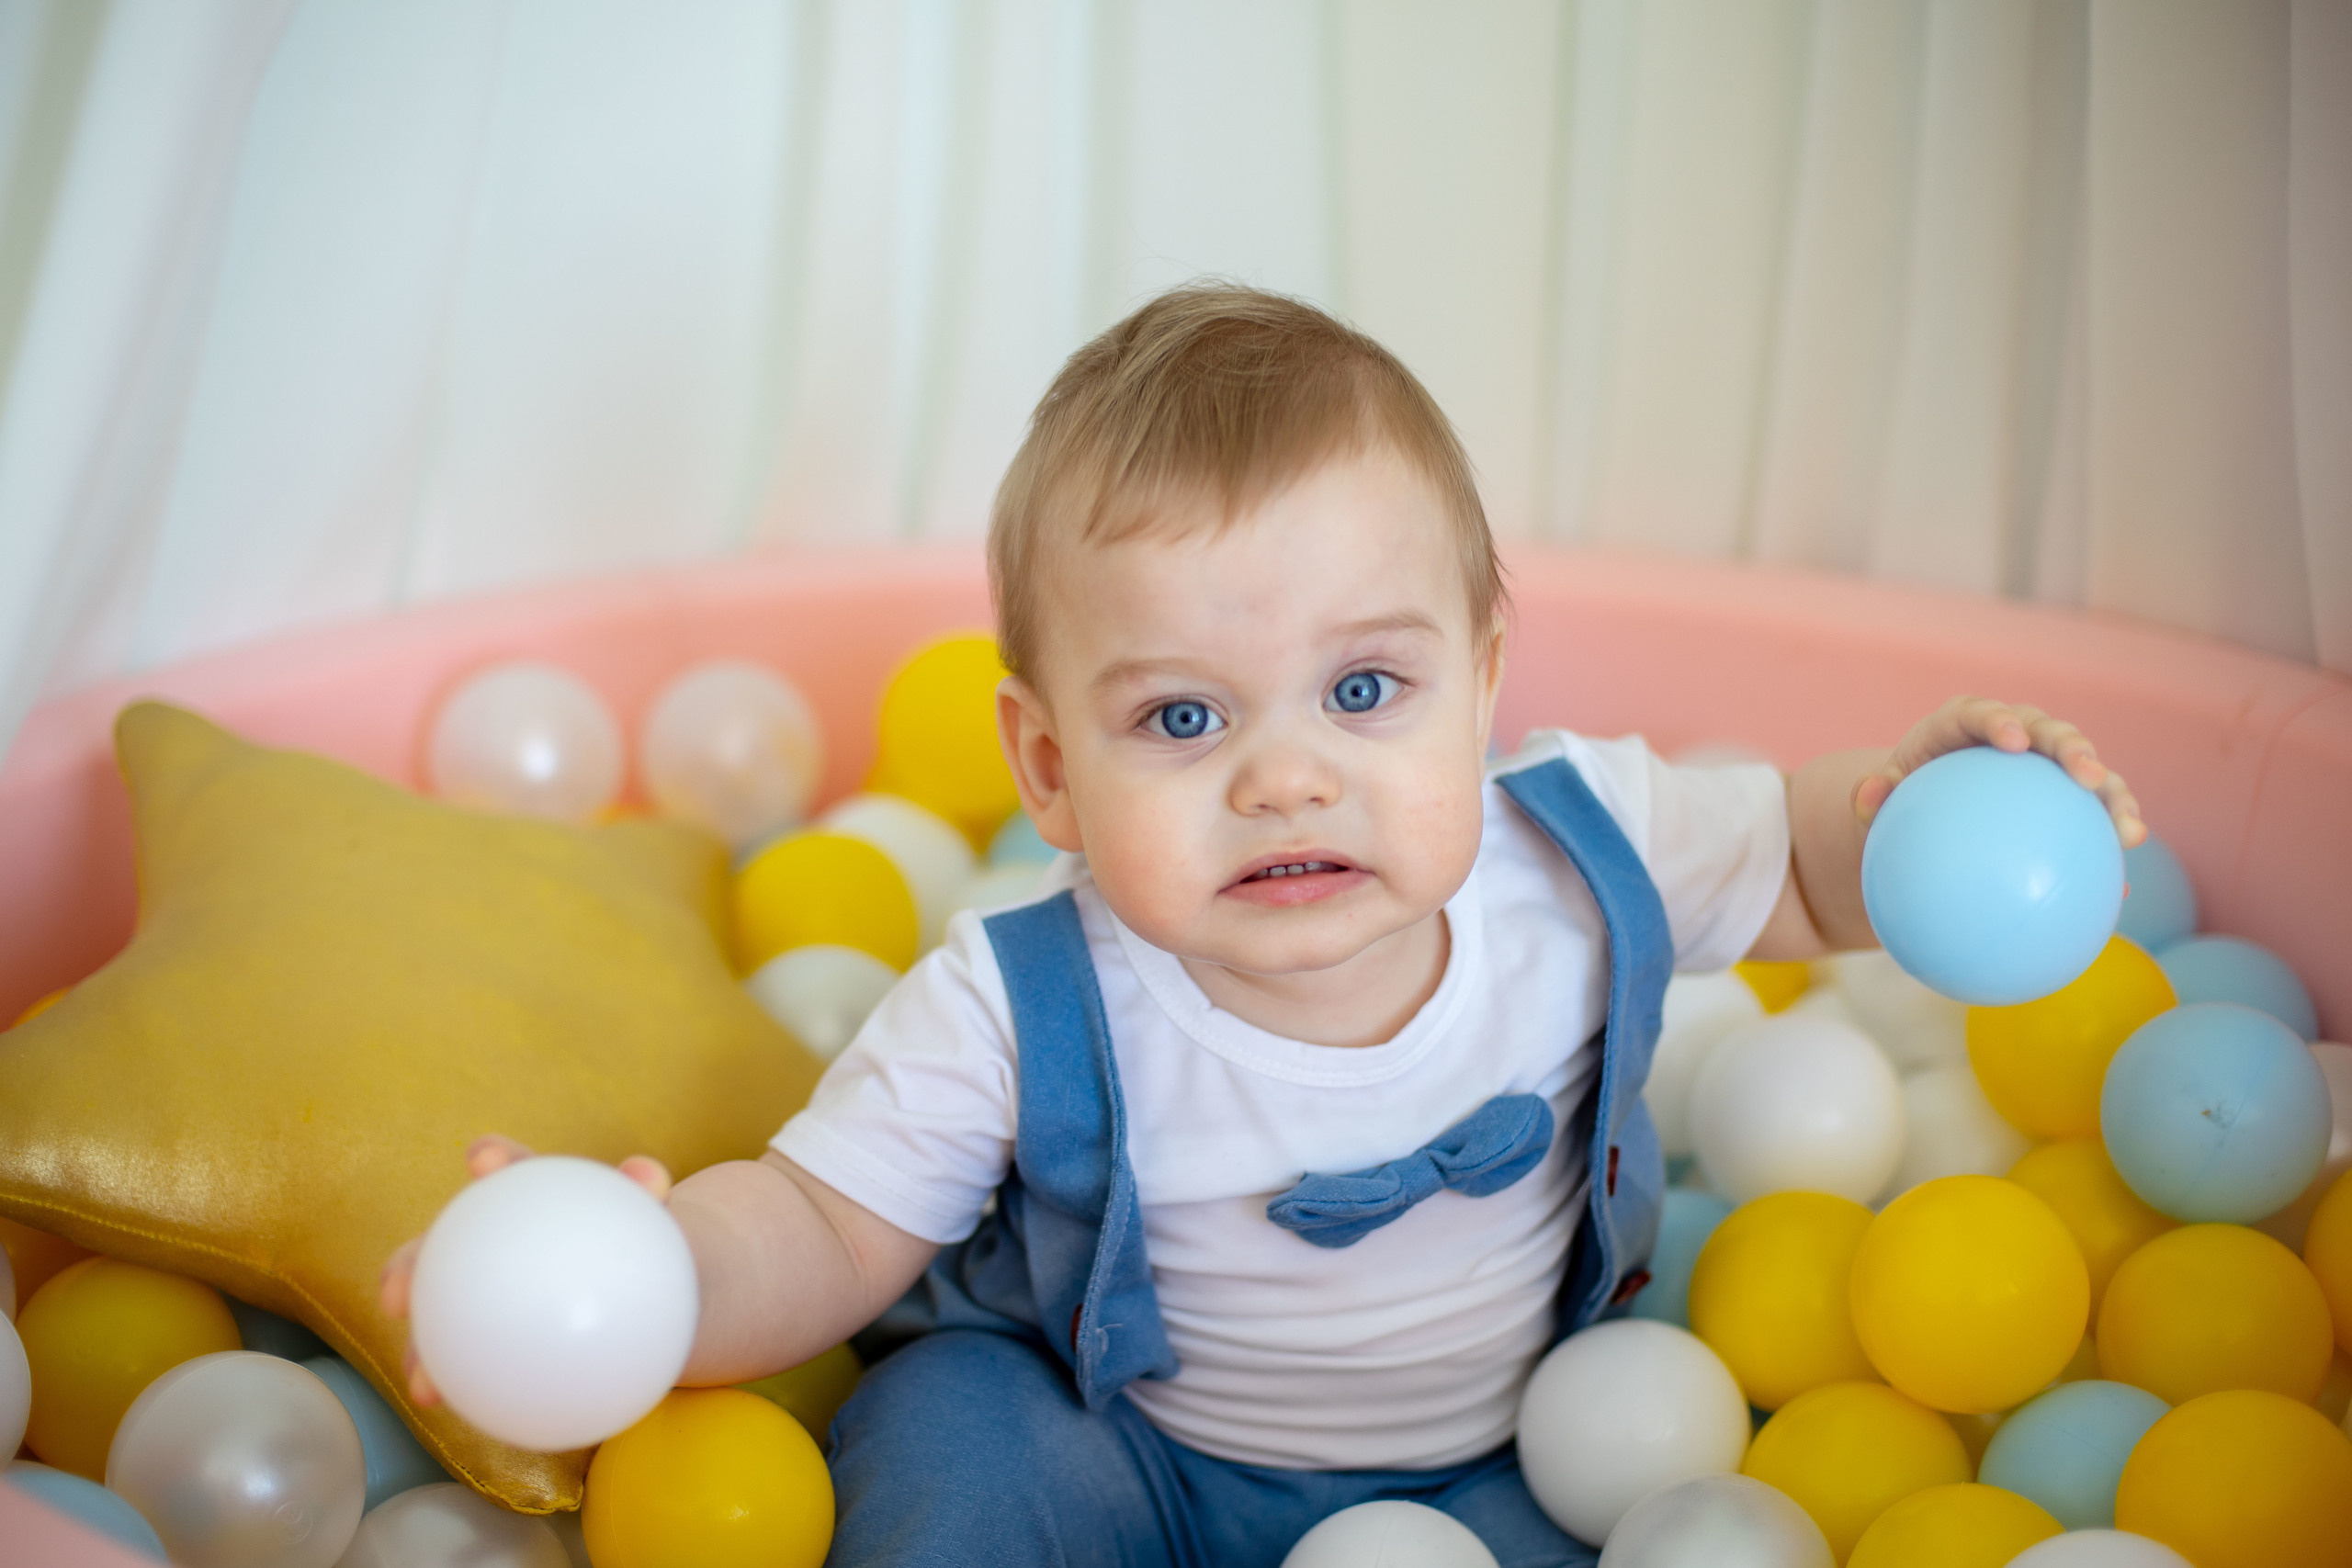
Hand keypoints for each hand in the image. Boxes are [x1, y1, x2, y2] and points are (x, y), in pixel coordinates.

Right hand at [377, 1135, 672, 1406]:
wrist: (655, 1306)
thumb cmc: (646, 1252)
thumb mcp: (653, 1228)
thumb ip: (646, 1199)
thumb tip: (648, 1175)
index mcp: (533, 1202)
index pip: (513, 1170)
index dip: (496, 1159)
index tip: (484, 1160)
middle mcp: (491, 1243)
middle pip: (443, 1246)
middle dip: (410, 1263)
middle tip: (399, 1290)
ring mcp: (484, 1294)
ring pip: (439, 1313)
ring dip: (420, 1346)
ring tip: (420, 1381)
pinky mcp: (489, 1342)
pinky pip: (466, 1362)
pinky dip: (448, 1379)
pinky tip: (442, 1403)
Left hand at [1855, 696, 2145, 848]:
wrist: (1923, 816)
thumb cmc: (1898, 803)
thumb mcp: (1878, 801)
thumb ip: (1873, 795)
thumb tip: (1867, 797)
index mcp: (1961, 726)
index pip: (1981, 715)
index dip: (2002, 720)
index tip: (2015, 741)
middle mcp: (2013, 736)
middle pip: (2051, 735)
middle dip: (2075, 750)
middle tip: (2089, 777)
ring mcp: (2042, 769)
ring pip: (2088, 775)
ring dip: (2115, 798)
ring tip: (2129, 832)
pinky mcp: (2061, 802)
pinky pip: (2088, 823)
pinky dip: (2103, 849)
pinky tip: (2121, 886)